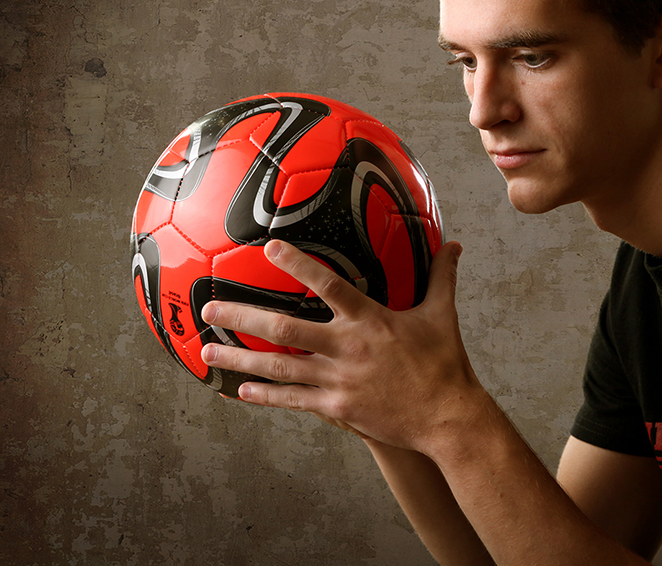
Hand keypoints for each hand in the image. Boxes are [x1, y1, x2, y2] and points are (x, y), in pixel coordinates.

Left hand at [200, 239, 483, 452]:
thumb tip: (454, 245)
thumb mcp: (443, 314)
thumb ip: (441, 276)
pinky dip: (265, 396)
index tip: (269, 246)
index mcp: (370, 319)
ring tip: (207, 350)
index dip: (297, 263)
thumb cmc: (445, 363)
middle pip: (284, 328)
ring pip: (278, 367)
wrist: (448, 417)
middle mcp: (347, 347)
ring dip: (239, 359)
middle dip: (243, 317)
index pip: (327, 283)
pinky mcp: (337, 407)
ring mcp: (338, 380)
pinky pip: (293, 400)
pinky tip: (240, 392)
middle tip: (211, 307)